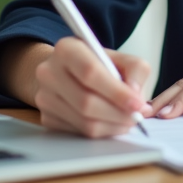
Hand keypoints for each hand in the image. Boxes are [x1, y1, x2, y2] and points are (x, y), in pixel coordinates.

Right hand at [30, 37, 152, 137]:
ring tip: (127, 120)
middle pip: (86, 102)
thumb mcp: (120, 58)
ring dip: (112, 126)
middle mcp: (49, 72)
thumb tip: (135, 96)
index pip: (90, 72)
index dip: (116, 92)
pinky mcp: (46, 117)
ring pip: (84, 122)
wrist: (69, 73)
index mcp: (67, 49)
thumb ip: (135, 70)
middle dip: (118, 114)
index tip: (137, 104)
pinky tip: (110, 122)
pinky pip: (79, 133)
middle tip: (137, 117)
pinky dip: (101, 132)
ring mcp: (44, 97)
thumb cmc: (98, 65)